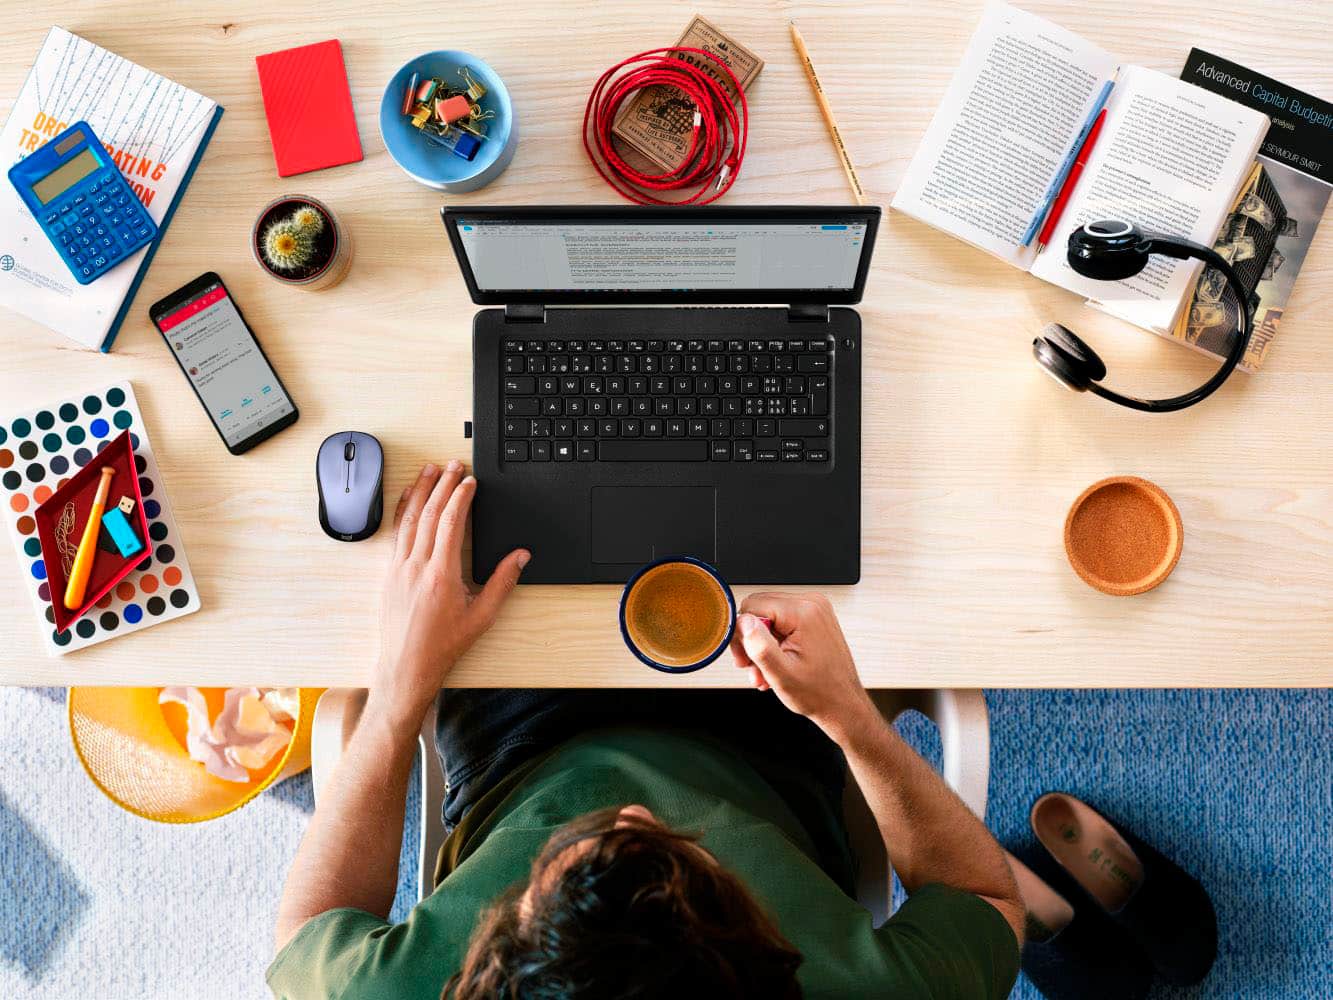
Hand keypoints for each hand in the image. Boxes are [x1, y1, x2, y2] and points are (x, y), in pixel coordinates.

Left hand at [370, 462, 528, 726]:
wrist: (407, 666)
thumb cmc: (444, 645)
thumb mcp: (482, 616)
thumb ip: (503, 582)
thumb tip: (520, 556)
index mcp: (441, 575)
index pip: (451, 524)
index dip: (461, 498)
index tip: (470, 482)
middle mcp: (416, 567)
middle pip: (429, 514)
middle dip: (443, 485)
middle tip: (454, 465)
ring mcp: (398, 568)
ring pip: (409, 519)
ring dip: (421, 491)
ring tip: (431, 470)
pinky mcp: (388, 573)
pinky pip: (396, 533)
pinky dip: (402, 510)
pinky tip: (407, 497)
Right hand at [728, 593, 873, 738]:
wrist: (842, 704)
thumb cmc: (819, 694)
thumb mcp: (781, 674)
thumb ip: (759, 645)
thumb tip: (742, 621)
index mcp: (804, 612)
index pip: (752, 605)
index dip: (741, 634)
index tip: (745, 659)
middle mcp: (811, 603)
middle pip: (759, 608)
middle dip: (751, 640)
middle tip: (753, 668)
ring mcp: (814, 609)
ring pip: (767, 616)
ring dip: (761, 645)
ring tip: (766, 672)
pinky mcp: (813, 617)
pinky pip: (781, 621)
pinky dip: (773, 642)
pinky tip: (776, 665)